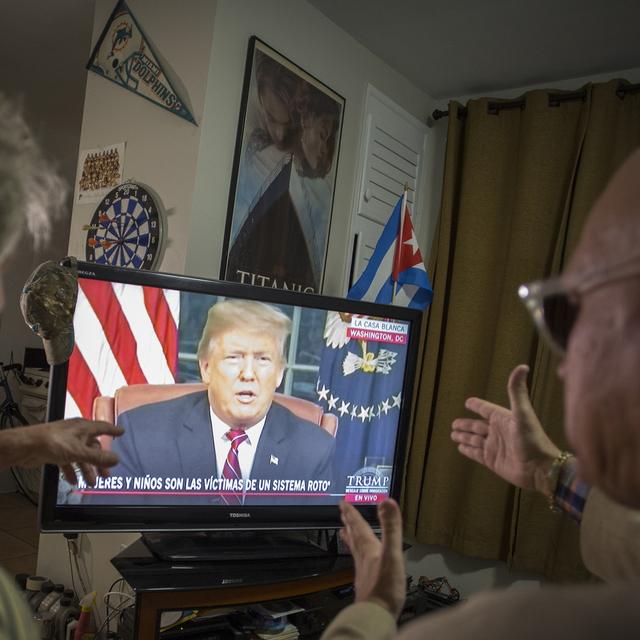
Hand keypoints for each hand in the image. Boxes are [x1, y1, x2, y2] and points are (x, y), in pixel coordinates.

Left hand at [5, 419, 123, 485]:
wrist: (26, 447)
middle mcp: (76, 433)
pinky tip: (72, 481)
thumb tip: (116, 459)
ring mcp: (66, 442)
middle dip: (99, 462)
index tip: (121, 432)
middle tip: (105, 474)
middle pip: (93, 447)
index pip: (103, 428)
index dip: (113, 431)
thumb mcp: (79, 452)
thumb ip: (98, 457)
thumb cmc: (52, 442)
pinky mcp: (56, 451)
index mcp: (84, 428)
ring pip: (81, 457)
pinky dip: (72, 471)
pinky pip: (68, 462)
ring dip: (86, 470)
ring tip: (90, 483)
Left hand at [339, 499, 404, 618]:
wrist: (376, 615)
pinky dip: (357, 553)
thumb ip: (391, 527)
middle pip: (353, 535)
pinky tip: (360, 559)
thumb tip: (387, 502)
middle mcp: (362, 557)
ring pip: (354, 548)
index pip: (357, 525)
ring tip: (344, 530)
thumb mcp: (392, 553)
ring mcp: (363, 570)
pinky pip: (359, 561)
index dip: (351, 512)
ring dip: (350, 536)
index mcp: (368, 547)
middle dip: (348, 522)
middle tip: (342, 512)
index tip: (343, 502)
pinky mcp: (366, 582)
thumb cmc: (384, 588)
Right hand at [450, 364, 560, 493]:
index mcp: (503, 419)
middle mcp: (498, 432)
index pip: (486, 409)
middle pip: (477, 426)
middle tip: (454, 423)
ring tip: (453, 434)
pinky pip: (476, 454)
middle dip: (466, 424)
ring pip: (474, 439)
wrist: (540, 468)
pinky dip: (468, 451)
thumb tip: (523, 366)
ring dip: (464, 437)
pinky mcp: (493, 461)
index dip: (477, 406)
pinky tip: (461, 448)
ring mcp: (495, 447)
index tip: (468, 402)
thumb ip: (517, 390)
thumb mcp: (523, 413)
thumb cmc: (533, 439)